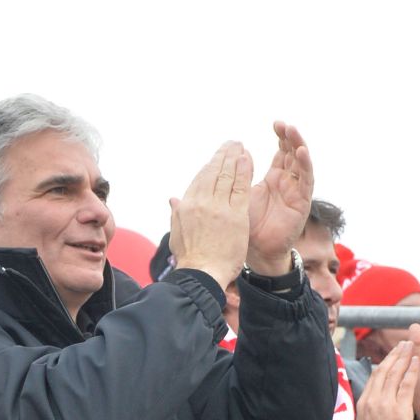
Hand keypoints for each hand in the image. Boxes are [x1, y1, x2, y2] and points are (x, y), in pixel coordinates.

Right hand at [169, 142, 252, 290]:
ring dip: (235, 158)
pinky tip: (247, 159)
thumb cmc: (190, 260)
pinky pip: (241, 187)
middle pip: (214, 172)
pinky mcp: (235, 215)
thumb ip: (176, 214)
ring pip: (227, 175)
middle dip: (223, 155)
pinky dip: (244, 171)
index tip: (217, 158)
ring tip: (240, 146)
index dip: (210, 166)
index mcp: (186, 206)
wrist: (202, 275)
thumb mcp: (177, 235)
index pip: (200, 179)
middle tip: (232, 144)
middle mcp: (201, 202)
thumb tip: (172, 199)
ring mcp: (218, 207)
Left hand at [245, 122, 313, 274]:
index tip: (275, 124)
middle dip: (290, 137)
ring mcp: (297, 191)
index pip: (282, 152)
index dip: (281, 137)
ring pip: (302, 163)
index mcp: (275, 178)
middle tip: (283, 124)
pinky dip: (304, 165)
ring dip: (298, 146)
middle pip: (294, 154)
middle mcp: (289, 183)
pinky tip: (301, 152)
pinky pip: (306, 181)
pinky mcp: (302, 202)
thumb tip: (234, 153)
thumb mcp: (242, 194)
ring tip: (292, 131)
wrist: (257, 251)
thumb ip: (241, 175)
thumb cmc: (249, 225)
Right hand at [353, 330, 419, 419]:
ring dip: (404, 357)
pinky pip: (406, 385)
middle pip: (384, 370)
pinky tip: (418, 361)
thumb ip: (371, 409)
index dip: (385, 362)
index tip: (394, 354)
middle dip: (395, 354)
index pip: (375, 376)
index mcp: (364, 403)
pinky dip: (412, 371)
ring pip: (395, 373)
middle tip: (404, 342)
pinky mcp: (399, 410)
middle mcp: (373, 400)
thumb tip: (375, 401)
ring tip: (412, 345)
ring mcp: (385, 404)